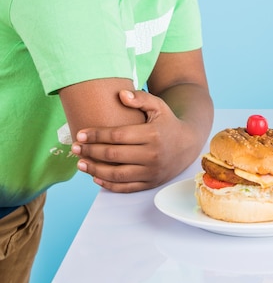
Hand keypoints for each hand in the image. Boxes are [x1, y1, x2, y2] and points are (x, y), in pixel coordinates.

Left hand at [71, 89, 199, 191]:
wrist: (188, 144)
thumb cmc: (168, 122)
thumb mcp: (158, 106)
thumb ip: (140, 98)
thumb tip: (120, 94)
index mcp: (152, 135)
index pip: (118, 136)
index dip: (97, 135)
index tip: (81, 134)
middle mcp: (152, 155)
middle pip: (114, 155)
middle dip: (91, 152)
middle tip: (75, 148)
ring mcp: (151, 171)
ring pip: (117, 175)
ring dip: (95, 170)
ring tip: (80, 164)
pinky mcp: (151, 183)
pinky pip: (126, 187)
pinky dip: (109, 185)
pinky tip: (96, 177)